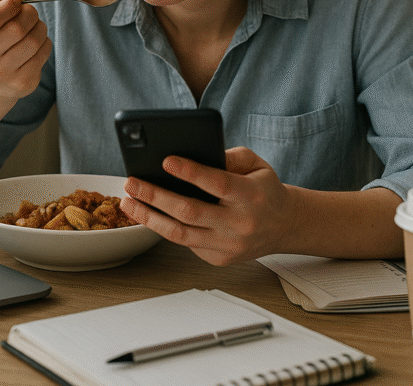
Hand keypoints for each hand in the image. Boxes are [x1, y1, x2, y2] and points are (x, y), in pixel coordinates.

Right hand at [0, 0, 51, 102]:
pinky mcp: (23, 83)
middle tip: (30, 12)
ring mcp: (3, 74)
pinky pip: (43, 52)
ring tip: (35, 26)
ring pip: (33, 41)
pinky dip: (45, 42)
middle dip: (29, 14)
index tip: (16, 0)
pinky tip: (37, 43)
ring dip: (40, 27)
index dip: (8, 6)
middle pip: (16, 29)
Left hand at [120, 146, 299, 265]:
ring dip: (148, 217)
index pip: (217, 184)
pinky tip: (148, 214)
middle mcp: (239, 224)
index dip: (190, 172)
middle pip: (189, 211)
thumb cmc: (263, 189)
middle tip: (131, 182)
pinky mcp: (219, 259)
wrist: (284, 226)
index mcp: (250, 196)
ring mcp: (228, 245)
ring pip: (180, 234)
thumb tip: (193, 154)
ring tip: (128, 201)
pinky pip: (185, 243)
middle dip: (155, 196)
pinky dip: (164, 227)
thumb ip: (229, 156)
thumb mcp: (256, 164)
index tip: (166, 161)